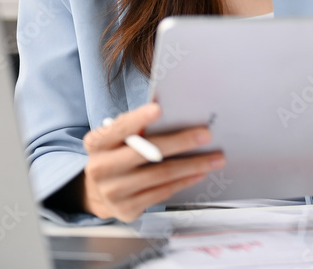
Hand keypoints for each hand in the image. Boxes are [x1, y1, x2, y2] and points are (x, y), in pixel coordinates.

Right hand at [81, 102, 224, 221]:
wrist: (99, 191)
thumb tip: (165, 102)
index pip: (119, 128)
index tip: (159, 109)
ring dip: (193, 165)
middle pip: (147, 152)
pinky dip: (185, 181)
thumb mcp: (117, 137)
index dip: (138, 119)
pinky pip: (163, 192)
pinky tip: (200, 173)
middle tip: (206, 135)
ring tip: (216, 158)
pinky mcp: (127, 209)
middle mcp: (100, 168)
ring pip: (161, 174)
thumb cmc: (117, 154)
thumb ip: (135, 124)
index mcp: (97, 143)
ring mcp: (113, 192)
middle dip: (181, 142)